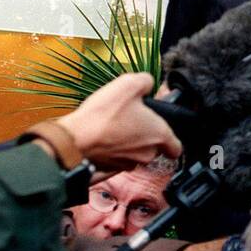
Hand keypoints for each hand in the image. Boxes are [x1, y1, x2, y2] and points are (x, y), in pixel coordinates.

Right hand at [56, 72, 181, 169]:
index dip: (170, 138)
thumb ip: (146, 81)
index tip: (161, 128)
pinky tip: (101, 136)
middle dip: (143, 134)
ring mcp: (128, 164)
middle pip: (153, 147)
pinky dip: (111, 150)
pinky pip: (116, 159)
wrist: (75, 140)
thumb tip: (148, 83)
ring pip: (134, 153)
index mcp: (158, 135)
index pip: (176, 147)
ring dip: (126, 142)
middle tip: (130, 118)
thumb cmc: (103, 116)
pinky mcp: (110, 169)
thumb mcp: (129, 84)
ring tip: (112, 126)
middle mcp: (147, 153)